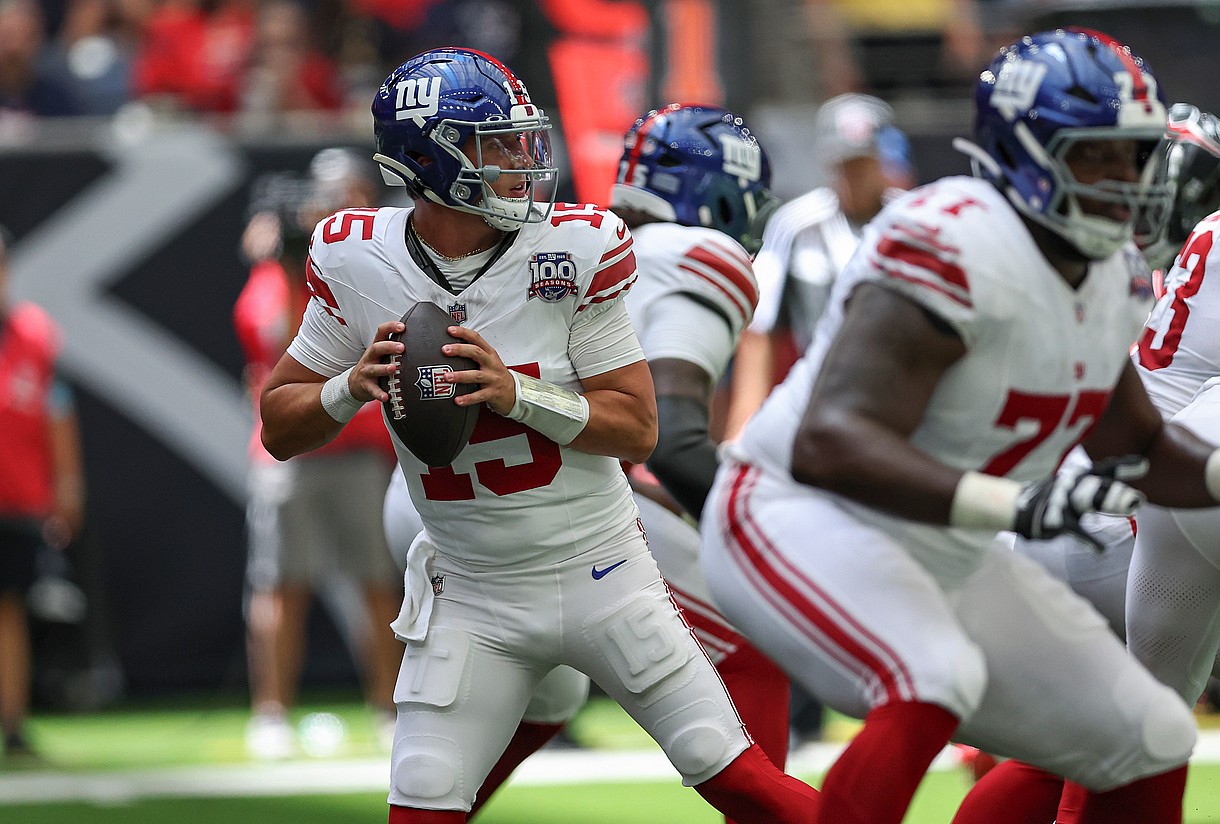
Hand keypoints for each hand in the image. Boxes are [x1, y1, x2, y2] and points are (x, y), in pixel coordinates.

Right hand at [353, 319, 405, 403]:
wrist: (354, 383)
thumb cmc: (373, 366)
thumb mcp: (381, 354)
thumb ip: (394, 347)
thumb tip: (419, 340)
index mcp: (376, 348)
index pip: (381, 332)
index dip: (391, 327)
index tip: (402, 326)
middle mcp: (370, 357)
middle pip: (377, 348)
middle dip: (389, 347)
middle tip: (402, 347)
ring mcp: (367, 371)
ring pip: (374, 368)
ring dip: (383, 368)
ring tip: (393, 369)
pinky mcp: (366, 385)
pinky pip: (372, 390)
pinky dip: (379, 393)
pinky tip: (386, 396)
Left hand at [442, 326, 517, 415]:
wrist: (514, 393)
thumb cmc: (497, 375)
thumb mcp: (489, 360)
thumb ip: (474, 353)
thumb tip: (451, 347)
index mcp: (489, 354)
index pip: (477, 339)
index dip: (464, 333)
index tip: (450, 330)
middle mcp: (491, 364)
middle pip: (476, 352)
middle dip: (460, 350)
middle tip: (445, 350)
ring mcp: (493, 378)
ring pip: (476, 375)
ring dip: (460, 375)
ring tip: (447, 376)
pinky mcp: (493, 393)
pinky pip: (479, 396)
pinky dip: (468, 398)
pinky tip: (458, 400)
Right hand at [1013, 455, 1148, 550]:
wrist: (1016, 507)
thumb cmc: (1051, 500)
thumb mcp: (1074, 490)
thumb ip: (1099, 491)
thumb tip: (1128, 497)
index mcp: (1077, 477)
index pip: (1103, 470)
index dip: (1123, 466)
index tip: (1144, 464)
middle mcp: (1071, 486)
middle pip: (1099, 486)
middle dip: (1120, 492)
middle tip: (1138, 501)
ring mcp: (1063, 502)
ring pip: (1088, 501)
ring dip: (1111, 505)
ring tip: (1131, 511)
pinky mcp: (1057, 521)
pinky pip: (1076, 531)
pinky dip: (1090, 541)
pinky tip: (1102, 550)